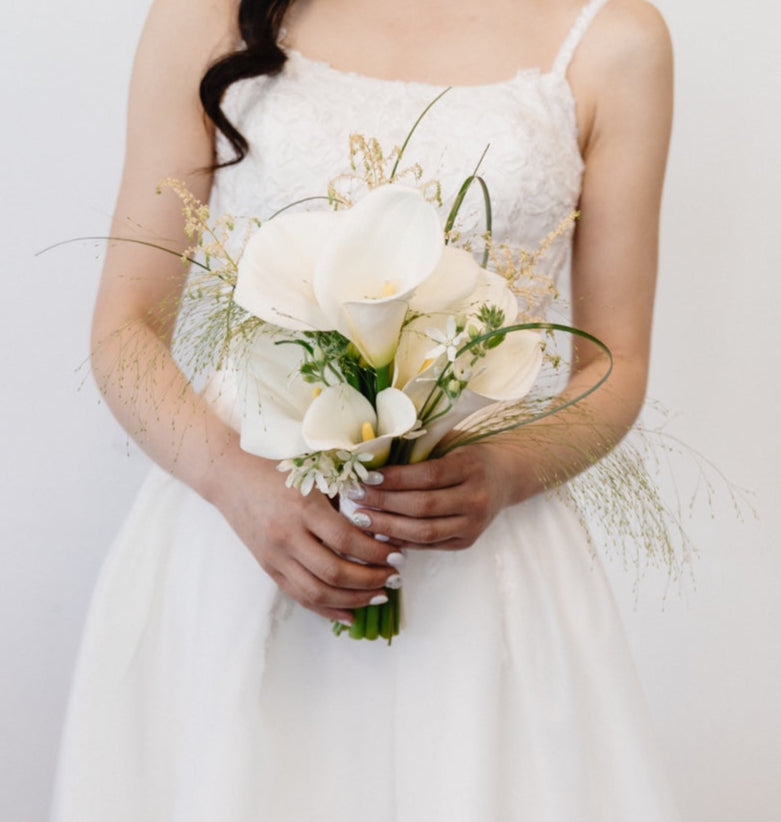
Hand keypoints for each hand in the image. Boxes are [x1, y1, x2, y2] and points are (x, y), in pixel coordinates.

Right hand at [211, 449, 401, 623]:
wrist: (229, 474)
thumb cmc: (277, 467)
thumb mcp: (313, 475)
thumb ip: (344, 497)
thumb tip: (382, 523)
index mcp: (303, 508)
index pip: (347, 540)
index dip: (376, 552)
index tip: (398, 554)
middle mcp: (286, 536)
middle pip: (335, 573)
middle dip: (370, 580)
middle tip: (395, 576)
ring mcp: (274, 556)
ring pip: (317, 593)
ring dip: (353, 600)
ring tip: (379, 595)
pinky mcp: (268, 568)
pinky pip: (299, 597)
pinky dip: (326, 610)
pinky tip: (350, 614)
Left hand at [345, 442, 521, 550]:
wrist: (505, 476)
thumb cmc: (465, 453)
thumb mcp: (448, 442)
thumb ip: (418, 450)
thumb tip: (370, 458)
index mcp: (472, 466)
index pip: (428, 476)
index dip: (395, 479)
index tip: (366, 478)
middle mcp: (477, 498)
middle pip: (423, 507)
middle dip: (384, 504)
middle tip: (354, 498)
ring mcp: (474, 524)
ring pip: (424, 532)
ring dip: (387, 527)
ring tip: (360, 518)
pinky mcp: (467, 542)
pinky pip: (428, 544)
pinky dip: (401, 540)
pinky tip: (379, 532)